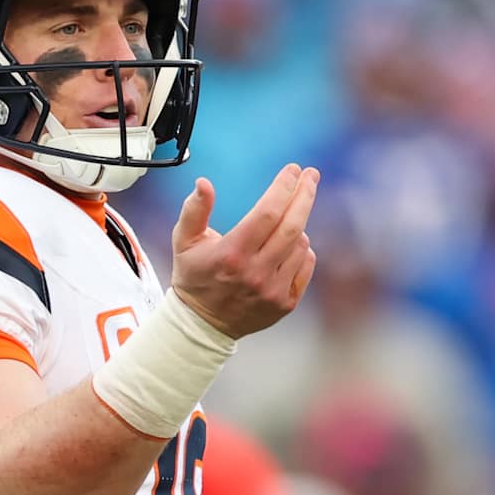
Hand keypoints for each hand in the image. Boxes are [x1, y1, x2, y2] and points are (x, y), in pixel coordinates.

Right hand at [170, 164, 317, 337]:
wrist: (202, 324)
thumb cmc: (194, 277)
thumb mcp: (184, 241)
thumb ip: (194, 210)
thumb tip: (203, 183)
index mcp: (232, 254)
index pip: (268, 213)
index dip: (283, 187)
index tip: (293, 170)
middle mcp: (255, 273)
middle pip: (292, 226)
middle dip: (304, 195)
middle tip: (311, 175)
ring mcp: (273, 290)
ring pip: (300, 245)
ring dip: (297, 225)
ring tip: (284, 220)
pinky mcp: (285, 303)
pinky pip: (305, 266)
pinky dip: (302, 250)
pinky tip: (288, 245)